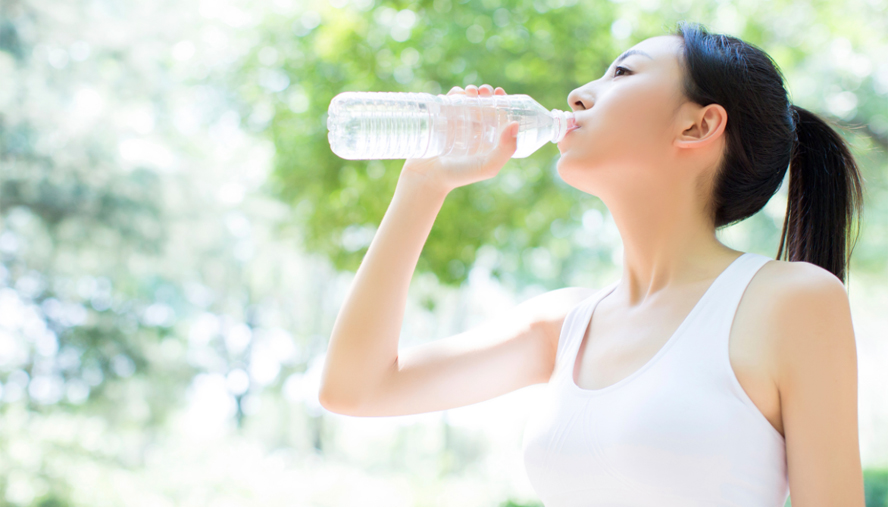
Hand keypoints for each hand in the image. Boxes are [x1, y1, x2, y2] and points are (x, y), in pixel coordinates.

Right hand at [401, 84, 518, 192]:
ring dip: (470, 91)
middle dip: (485, 93)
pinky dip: (454, 94)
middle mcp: (473, 131)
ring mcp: (456, 125)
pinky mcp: (440, 121)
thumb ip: (506, 150)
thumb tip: (515, 124)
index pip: (498, 116)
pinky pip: (448, 102)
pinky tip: (457, 94)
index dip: (502, 101)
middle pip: (483, 105)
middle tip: (483, 91)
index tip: (500, 93)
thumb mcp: (488, 166)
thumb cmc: (459, 175)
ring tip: (470, 92)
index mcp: (488, 139)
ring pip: (466, 101)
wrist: (427, 177)